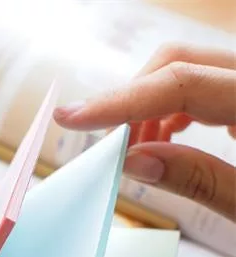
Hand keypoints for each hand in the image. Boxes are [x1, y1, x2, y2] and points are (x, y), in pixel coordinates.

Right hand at [54, 44, 235, 221]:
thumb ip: (200, 179)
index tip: (71, 117)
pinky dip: (169, 113)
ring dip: (147, 110)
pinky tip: (158, 142)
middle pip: (178, 62)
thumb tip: (134, 162)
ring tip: (132, 153)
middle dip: (129, 102)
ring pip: (186, 71)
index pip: (182, 82)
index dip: (120, 101)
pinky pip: (200, 86)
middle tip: (106, 147)